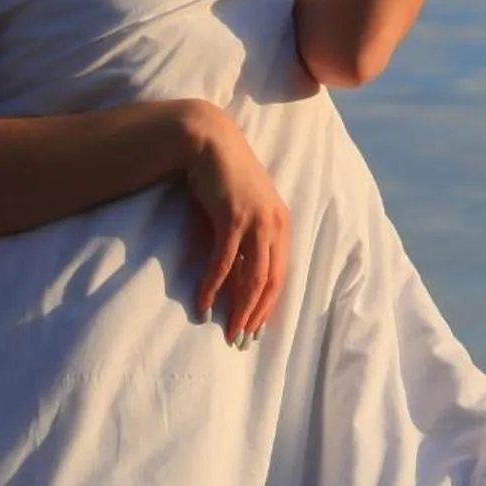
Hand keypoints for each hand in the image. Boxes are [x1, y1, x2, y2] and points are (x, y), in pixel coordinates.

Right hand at [180, 101, 289, 346]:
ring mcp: (257, 221)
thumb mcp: (242, 214)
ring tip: (226, 330)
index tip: (255, 330)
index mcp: (281, 225)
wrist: (212, 145)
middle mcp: (275, 225)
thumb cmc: (224, 182)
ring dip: (238, 307)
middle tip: (240, 340)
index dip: (269, 306)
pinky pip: (225, 261)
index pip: (281, 276)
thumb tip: (235, 279)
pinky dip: (214, 285)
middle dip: (256, 315)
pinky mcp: (234, 217)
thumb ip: (244, 243)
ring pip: (252, 276)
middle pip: (270, 281)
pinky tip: (204, 303)